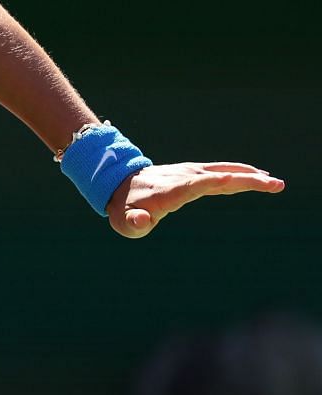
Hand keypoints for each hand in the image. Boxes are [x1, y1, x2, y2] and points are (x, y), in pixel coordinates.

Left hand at [108, 161, 285, 238]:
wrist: (119, 186)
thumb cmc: (125, 209)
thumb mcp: (124, 222)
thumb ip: (134, 223)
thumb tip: (142, 219)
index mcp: (172, 191)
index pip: (198, 184)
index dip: (218, 182)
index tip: (239, 180)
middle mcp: (184, 177)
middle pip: (219, 176)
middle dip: (247, 180)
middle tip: (275, 185)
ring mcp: (190, 173)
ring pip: (223, 172)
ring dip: (249, 176)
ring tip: (274, 182)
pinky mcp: (194, 173)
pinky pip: (221, 171)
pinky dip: (240, 173)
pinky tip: (258, 176)